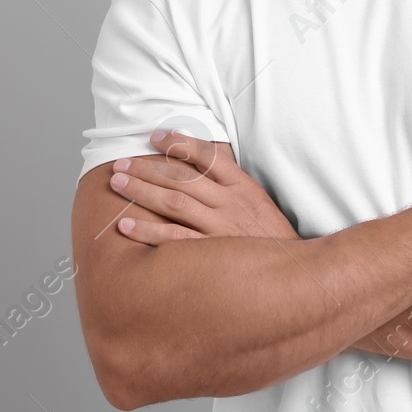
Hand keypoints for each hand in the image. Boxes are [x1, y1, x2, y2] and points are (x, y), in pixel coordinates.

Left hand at [111, 128, 300, 243]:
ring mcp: (220, 228)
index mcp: (243, 187)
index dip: (179, 143)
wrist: (294, 275)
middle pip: (182, 178)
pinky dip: (148, 232)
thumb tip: (207, 160)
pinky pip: (174, 239)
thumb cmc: (271, 238)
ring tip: (117, 182)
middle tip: (120, 163)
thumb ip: (233, 183)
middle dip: (147, 168)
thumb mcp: (259, 203)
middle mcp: (230, 203)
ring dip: (141, 191)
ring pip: (174, 202)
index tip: (155, 136)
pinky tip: (126, 226)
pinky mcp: (212, 253)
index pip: (207, 156)